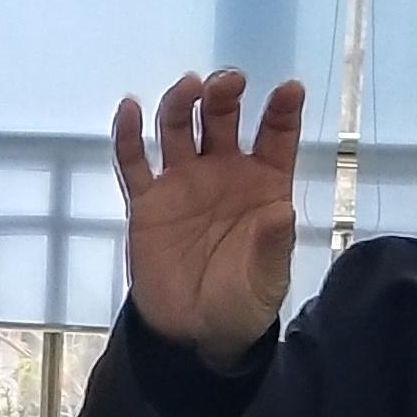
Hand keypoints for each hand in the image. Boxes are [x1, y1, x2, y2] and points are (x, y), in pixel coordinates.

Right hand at [111, 72, 304, 373]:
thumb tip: (282, 212)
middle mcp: (222, 172)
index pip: (275, 136)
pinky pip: (133, 162)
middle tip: (229, 82)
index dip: (282, 111)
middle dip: (224, 95)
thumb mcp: (268, 280)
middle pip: (222, 119)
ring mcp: (182, 182)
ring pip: (177, 129)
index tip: (289, 90)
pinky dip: (128, 135)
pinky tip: (129, 108)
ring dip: (181, 104)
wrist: (195, 335)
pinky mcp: (146, 202)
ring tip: (188, 88)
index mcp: (264, 184)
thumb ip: (273, 246)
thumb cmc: (242, 302)